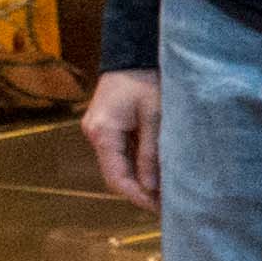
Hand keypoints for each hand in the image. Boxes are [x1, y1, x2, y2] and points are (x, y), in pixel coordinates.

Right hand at [84, 69, 160, 205]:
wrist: (133, 51)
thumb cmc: (146, 79)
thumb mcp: (154, 117)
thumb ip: (151, 153)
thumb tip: (151, 188)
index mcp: (102, 133)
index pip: (116, 178)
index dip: (137, 197)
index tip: (159, 209)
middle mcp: (94, 134)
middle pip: (115, 173)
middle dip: (140, 190)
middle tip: (167, 204)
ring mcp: (98, 129)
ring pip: (118, 164)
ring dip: (139, 178)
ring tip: (165, 191)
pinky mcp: (106, 124)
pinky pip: (121, 152)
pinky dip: (137, 163)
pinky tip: (156, 170)